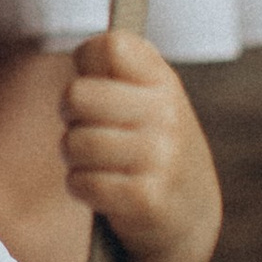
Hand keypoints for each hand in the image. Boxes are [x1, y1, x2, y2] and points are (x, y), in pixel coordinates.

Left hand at [61, 32, 219, 261]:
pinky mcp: (144, 199)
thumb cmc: (154, 146)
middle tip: (85, 127)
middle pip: (77, 94)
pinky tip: (102, 189)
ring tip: (95, 161)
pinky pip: (81, 181)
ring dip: (74, 156)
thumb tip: (83, 53)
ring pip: (74, 142)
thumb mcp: (151, 99)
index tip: (95, 81)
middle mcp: (167, 115)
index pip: (111, 46)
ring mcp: (159, 158)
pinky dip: (81, 187)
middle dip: (70, 115)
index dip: (87, 60)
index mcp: (165, 82)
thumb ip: (118, 71)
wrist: (191, 215)